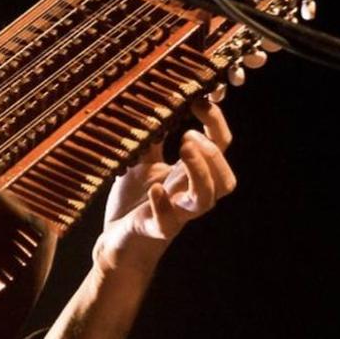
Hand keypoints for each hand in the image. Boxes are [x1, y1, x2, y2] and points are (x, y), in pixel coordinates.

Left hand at [98, 98, 236, 267]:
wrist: (114, 239)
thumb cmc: (133, 200)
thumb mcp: (140, 161)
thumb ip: (151, 136)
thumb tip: (156, 101)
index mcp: (189, 175)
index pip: (220, 147)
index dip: (216, 122)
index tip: (200, 99)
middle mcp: (189, 194)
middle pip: (225, 179)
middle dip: (212, 152)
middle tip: (187, 135)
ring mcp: (175, 213)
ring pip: (207, 200)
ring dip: (200, 172)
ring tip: (182, 148)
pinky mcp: (155, 229)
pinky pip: (169, 222)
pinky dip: (165, 204)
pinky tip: (156, 189)